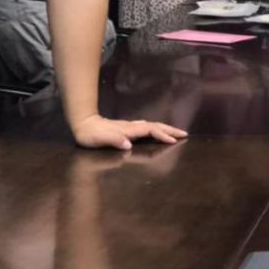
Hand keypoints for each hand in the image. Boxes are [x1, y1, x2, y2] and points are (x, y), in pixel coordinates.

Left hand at [71, 114, 187, 150]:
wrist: (84, 123)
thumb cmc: (91, 135)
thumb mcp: (99, 139)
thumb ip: (114, 140)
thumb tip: (129, 145)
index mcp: (128, 130)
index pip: (150, 131)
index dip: (162, 135)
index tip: (173, 140)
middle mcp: (132, 127)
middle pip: (155, 126)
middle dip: (170, 129)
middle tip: (184, 134)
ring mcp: (130, 126)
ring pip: (152, 126)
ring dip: (165, 129)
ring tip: (176, 133)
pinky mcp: (128, 128)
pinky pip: (147, 128)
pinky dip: (157, 129)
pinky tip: (157, 131)